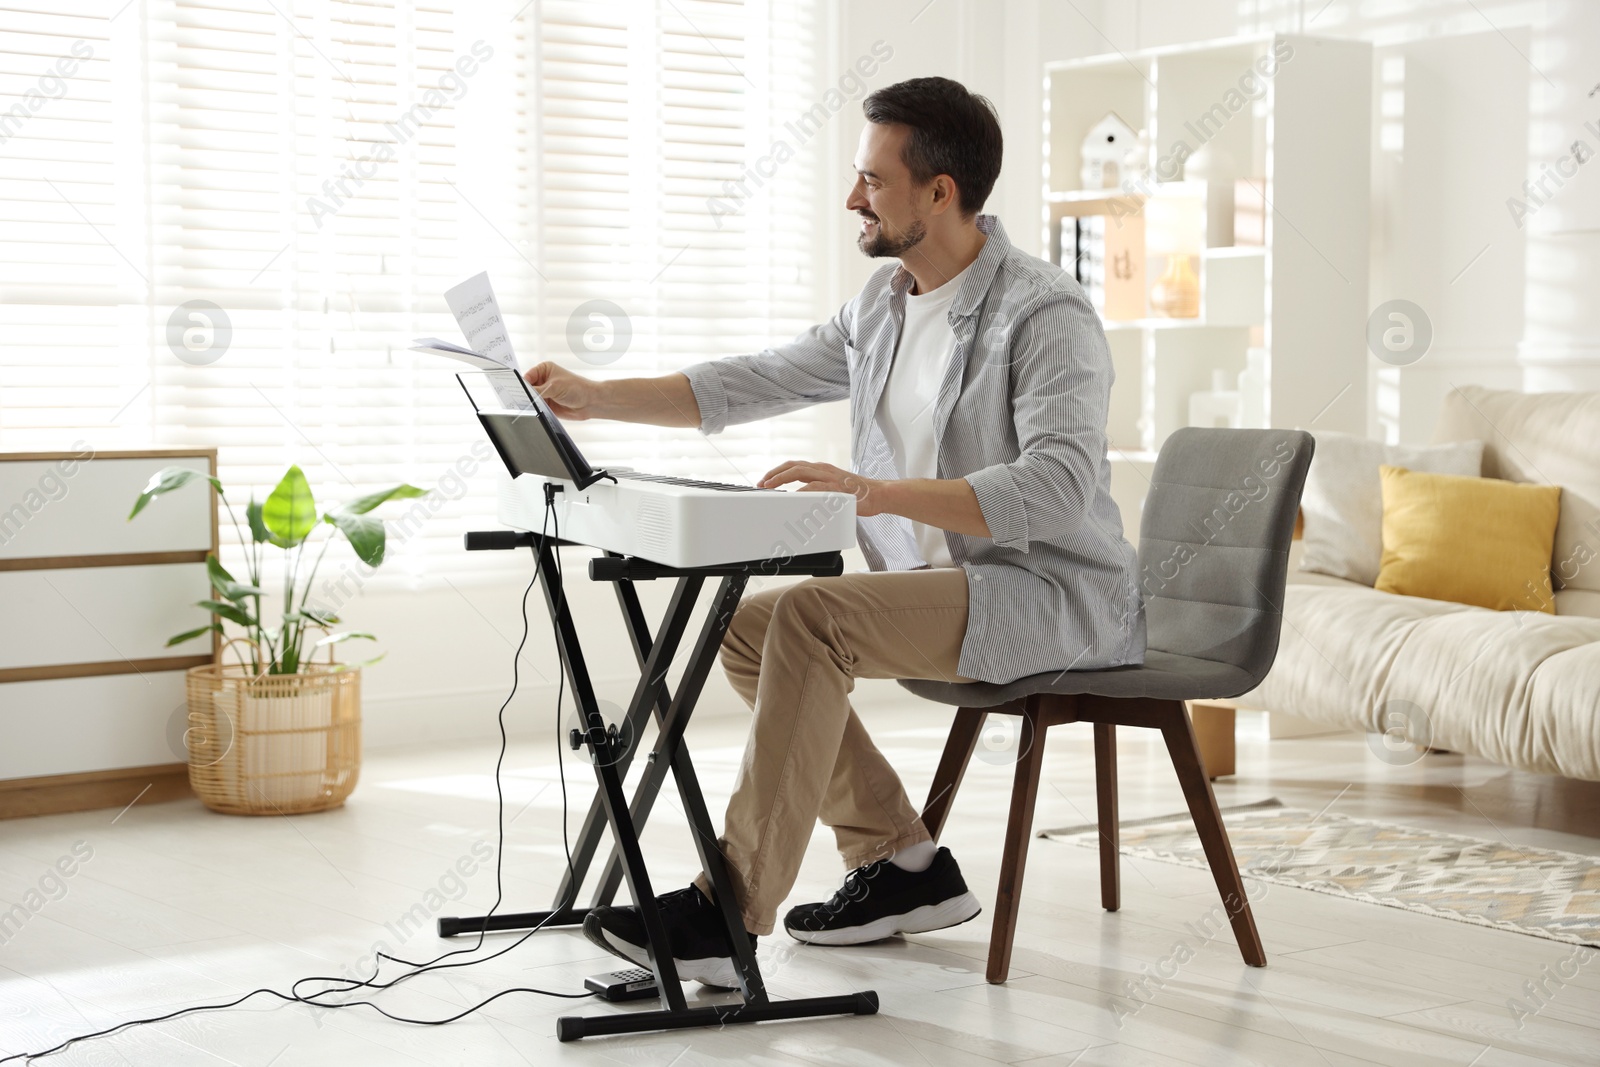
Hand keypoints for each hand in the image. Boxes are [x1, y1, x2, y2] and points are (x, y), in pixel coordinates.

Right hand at [523, 361, 600, 419]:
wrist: (590, 402)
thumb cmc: (577, 388)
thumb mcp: (555, 387)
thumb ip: (538, 390)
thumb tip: (524, 394)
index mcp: (544, 369)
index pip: (527, 376)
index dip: (522, 384)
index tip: (517, 391)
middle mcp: (543, 380)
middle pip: (527, 388)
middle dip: (526, 394)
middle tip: (523, 400)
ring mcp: (545, 393)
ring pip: (531, 398)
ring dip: (531, 402)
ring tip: (531, 405)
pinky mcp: (547, 404)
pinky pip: (536, 407)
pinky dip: (535, 409)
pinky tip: (535, 410)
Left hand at [758, 460, 887, 516]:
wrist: (880, 495)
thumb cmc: (859, 495)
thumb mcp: (834, 491)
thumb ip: (819, 493)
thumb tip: (802, 503)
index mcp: (822, 470)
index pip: (795, 466)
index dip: (778, 472)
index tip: (765, 481)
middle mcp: (824, 470)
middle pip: (793, 466)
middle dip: (774, 473)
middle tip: (761, 483)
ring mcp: (830, 477)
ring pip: (799, 471)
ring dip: (781, 478)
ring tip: (769, 486)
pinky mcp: (836, 487)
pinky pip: (814, 486)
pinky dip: (800, 491)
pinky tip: (791, 496)